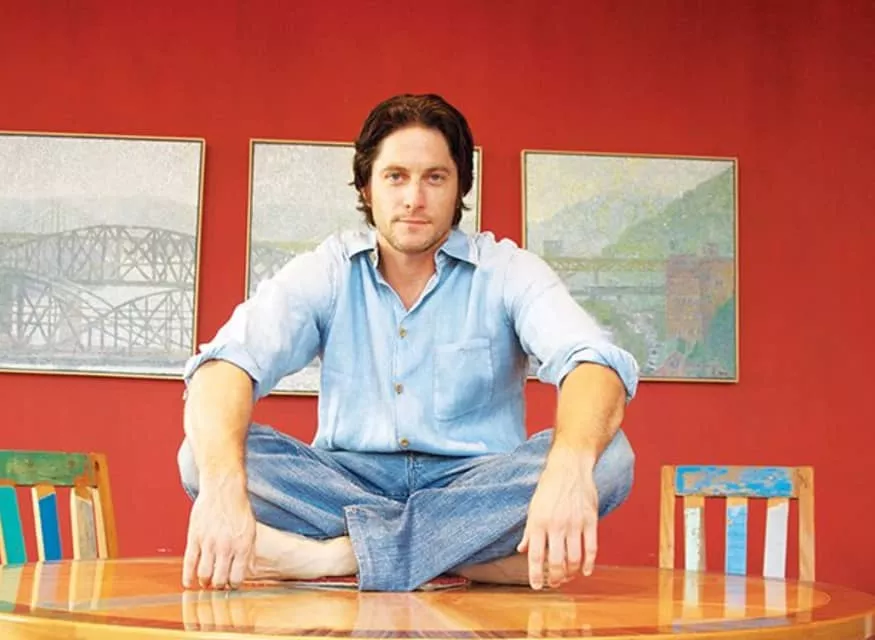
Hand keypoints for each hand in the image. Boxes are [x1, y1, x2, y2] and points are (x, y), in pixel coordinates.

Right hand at [182, 479, 255, 589]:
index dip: (233, 586)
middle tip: (218, 586)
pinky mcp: (194, 537)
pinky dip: (188, 577)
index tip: (230, 586)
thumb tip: (246, 571)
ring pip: (204, 574)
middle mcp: (226, 547)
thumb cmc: (239, 509)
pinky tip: (189, 583)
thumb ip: (247, 551)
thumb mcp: (251, 530)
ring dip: (205, 583)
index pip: (237, 578)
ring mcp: (208, 543)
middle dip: (219, 587)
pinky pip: (189, 562)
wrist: (223, 489)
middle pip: (220, 580)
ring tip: (206, 583)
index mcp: (242, 546)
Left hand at [517, 448, 598, 589]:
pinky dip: (589, 563)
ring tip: (568, 577)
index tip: (536, 587)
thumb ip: (529, 531)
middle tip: (555, 583)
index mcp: (538, 522)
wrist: (569, 468)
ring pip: (575, 558)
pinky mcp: (590, 520)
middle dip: (556, 578)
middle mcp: (556, 525)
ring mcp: (575, 523)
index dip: (536, 575)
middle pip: (557, 562)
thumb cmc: (549, 488)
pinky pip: (591, 548)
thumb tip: (522, 549)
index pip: (536, 556)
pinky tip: (585, 571)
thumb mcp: (533, 508)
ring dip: (571, 573)